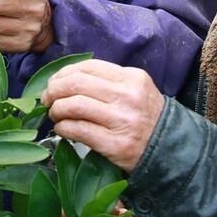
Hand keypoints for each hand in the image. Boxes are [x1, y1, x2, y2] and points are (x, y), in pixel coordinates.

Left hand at [41, 60, 164, 171]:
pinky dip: (63, 128)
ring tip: (54, 114)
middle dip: (54, 90)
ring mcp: (122, 121)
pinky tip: (62, 129)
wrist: (170, 149)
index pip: (88, 67)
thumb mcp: (135, 89)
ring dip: (56, 109)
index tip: (54, 82)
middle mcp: (127, 96)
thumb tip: (66, 80)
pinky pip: (78, 130)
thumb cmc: (146, 117)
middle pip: (77, 84)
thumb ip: (107, 81)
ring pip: (75, 105)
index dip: (64, 73)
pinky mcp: (115, 144)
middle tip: (46, 98)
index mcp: (131, 78)